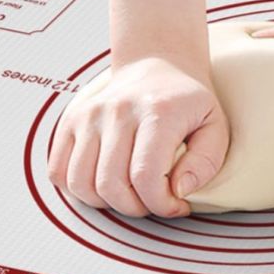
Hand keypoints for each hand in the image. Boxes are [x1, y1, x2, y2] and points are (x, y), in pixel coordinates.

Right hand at [47, 57, 228, 217]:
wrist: (158, 65)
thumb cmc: (188, 103)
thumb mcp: (215, 127)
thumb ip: (205, 162)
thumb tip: (179, 189)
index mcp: (157, 112)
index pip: (145, 177)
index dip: (160, 204)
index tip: (175, 205)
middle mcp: (117, 110)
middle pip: (110, 185)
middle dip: (134, 208)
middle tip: (152, 202)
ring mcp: (89, 114)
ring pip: (80, 183)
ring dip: (105, 203)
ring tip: (129, 195)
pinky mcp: (71, 120)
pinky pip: (58, 171)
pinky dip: (77, 189)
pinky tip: (103, 184)